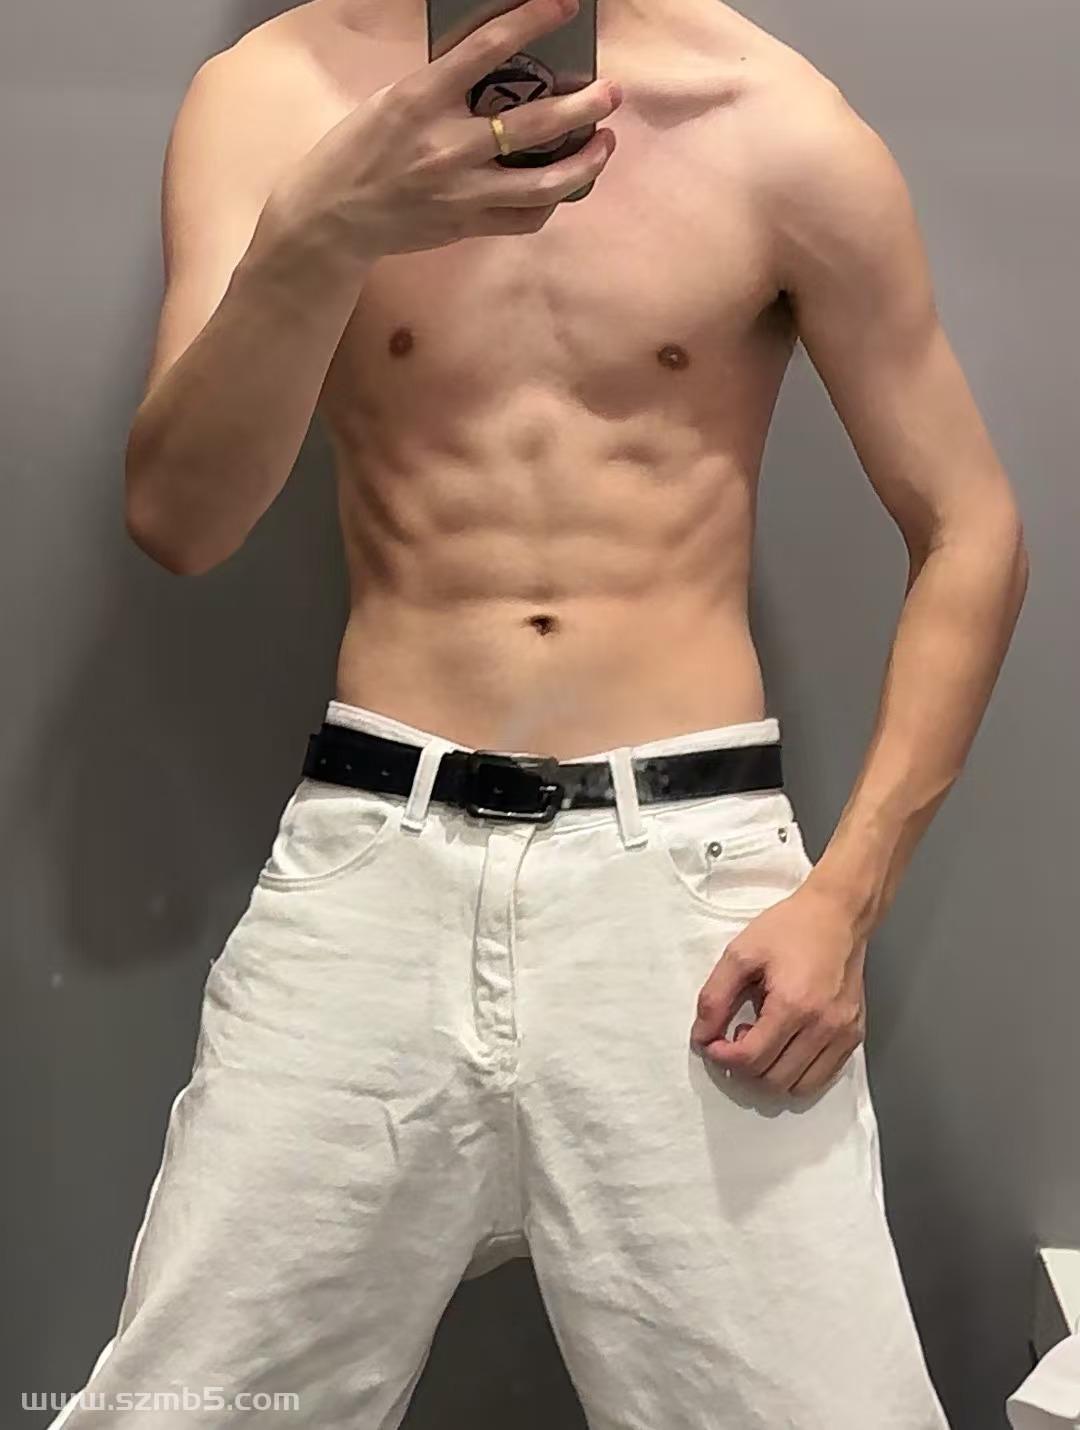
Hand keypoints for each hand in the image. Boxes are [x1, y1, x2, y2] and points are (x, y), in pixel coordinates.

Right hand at [262, 0, 621, 261]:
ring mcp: (460, 192)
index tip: (564, 5)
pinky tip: (565, 184)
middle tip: (611, 90)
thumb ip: (441, 85)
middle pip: (533, 123)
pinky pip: (524, 218)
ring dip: (584, 162)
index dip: (531, 21)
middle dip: (583, 104)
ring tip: (605, 143)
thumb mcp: (391, 101)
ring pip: (542, 183)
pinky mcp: (466, 226)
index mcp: (419, 100)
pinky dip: (551, 201)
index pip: (486, 49)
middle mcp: (446, 146)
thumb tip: (493, 60)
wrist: (331, 218)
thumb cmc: (357, 152)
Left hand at [689, 882, 867, 1097]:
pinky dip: (798, 1072)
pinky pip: (823, 1077)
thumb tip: (702, 1037)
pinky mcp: (855, 1035)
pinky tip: (787, 1042)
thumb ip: (715, 998)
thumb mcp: (740, 953)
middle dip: (745, 1067)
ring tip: (764, 1039)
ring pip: (799, 1087)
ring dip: (771, 1073)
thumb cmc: (789, 928)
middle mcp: (823, 1026)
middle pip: (773, 1080)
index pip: (751, 1059)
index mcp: (793, 1005)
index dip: (723, 1058)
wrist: (838, 914)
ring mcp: (843, 1034)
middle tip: (737, 1037)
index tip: (712, 1043)